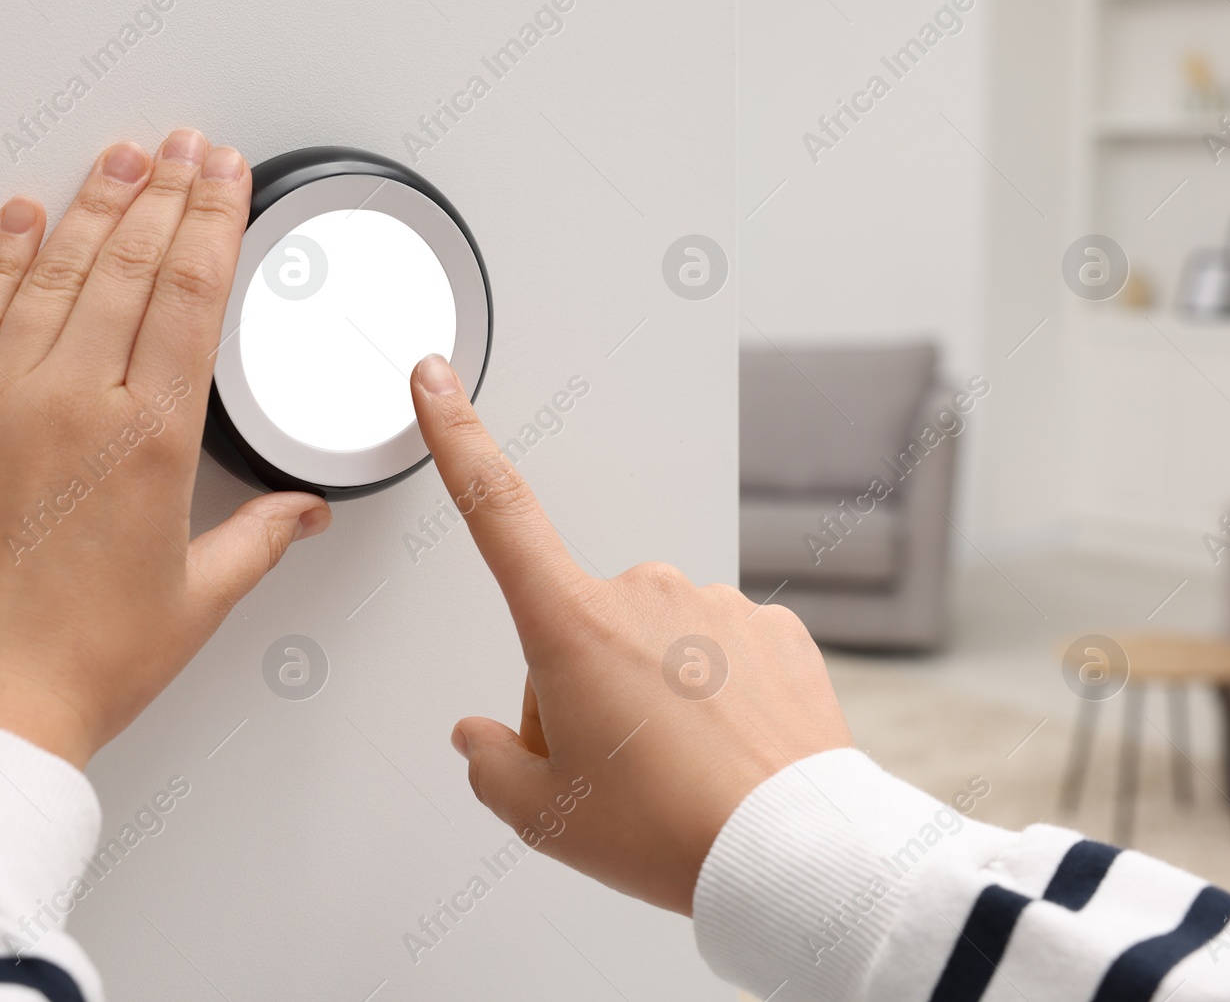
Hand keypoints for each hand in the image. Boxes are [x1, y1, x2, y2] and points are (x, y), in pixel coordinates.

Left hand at [0, 132, 330, 766]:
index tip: (229, 176)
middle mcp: (74, 404)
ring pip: (55, 274)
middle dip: (165, 192)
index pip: (192, 296)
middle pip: (130, 266)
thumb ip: (258, 540)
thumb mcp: (195, 601)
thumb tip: (303, 513)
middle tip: (187, 145)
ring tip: (123, 158)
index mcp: (149, 441)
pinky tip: (23, 217)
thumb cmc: (79, 666)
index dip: (214, 222)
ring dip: (95, 207)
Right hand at [408, 353, 852, 914]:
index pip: (494, 508)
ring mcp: (714, 605)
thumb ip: (490, 764)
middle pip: (576, 625)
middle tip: (615, 765)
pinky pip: (717, 652)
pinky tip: (725, 750)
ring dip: (650, 691)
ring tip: (678, 770)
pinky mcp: (771, 629)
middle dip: (579, 683)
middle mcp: (643, 593)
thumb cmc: (671, 829)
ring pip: (652, 641)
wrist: (793, 852)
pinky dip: (713, 694)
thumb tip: (483, 738)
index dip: (456, 437)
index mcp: (570, 624)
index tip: (436, 378)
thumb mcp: (544, 815)